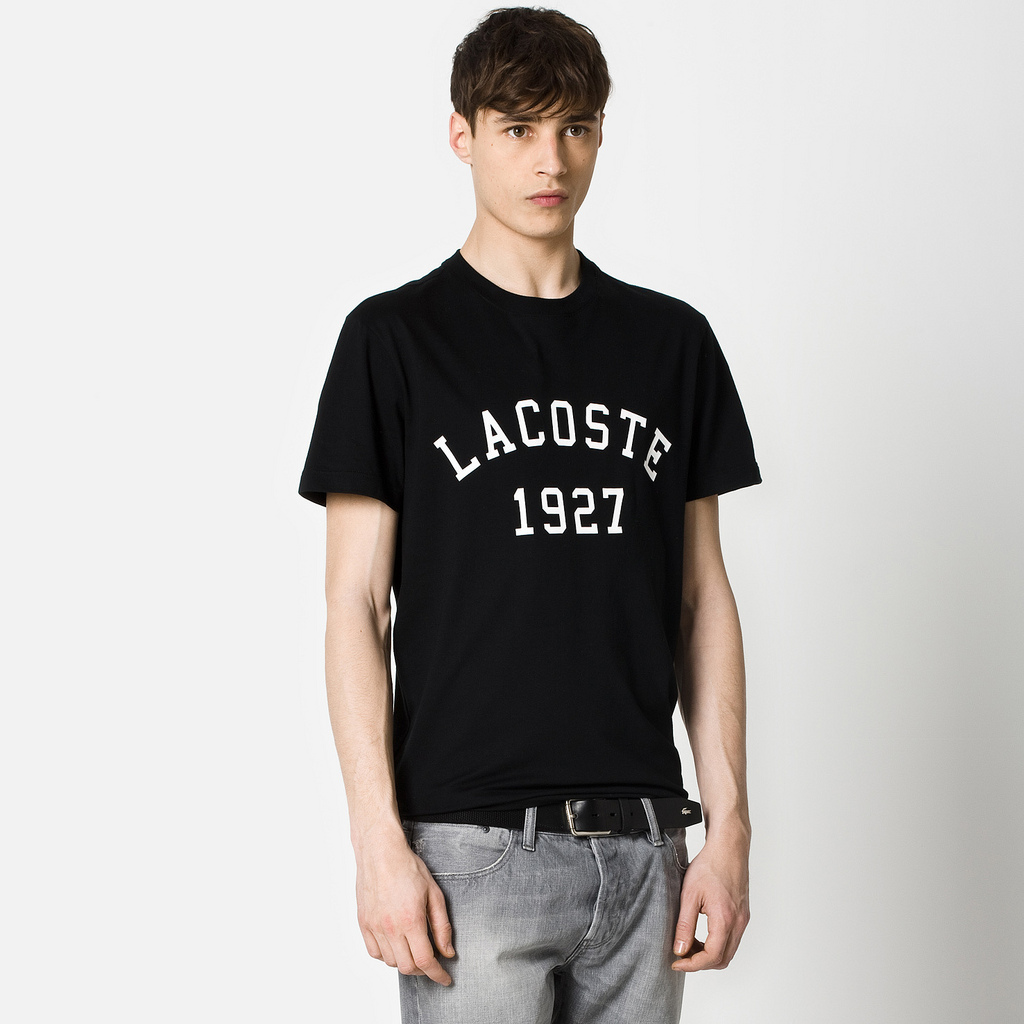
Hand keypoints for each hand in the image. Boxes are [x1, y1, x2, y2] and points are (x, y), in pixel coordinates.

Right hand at [354, 835, 455, 985]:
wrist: (381, 852)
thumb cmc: (408, 868)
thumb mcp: (434, 893)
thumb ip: (442, 926)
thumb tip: (447, 951)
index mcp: (411, 920)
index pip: (425, 961)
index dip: (437, 975)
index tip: (445, 979)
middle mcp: (390, 928)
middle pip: (407, 967)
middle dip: (423, 969)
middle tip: (432, 960)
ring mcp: (374, 927)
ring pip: (391, 962)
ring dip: (405, 961)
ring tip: (414, 947)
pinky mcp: (363, 923)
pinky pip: (374, 952)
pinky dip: (387, 955)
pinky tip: (396, 944)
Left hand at [670, 834, 749, 970]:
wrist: (728, 847)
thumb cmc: (709, 865)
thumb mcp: (689, 894)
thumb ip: (684, 925)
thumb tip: (679, 949)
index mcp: (725, 919)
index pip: (711, 957)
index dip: (692, 965)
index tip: (676, 962)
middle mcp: (738, 923)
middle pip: (722, 959)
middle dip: (700, 963)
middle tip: (681, 954)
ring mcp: (743, 919)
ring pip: (728, 951)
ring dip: (709, 954)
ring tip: (689, 944)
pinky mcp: (743, 914)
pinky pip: (732, 939)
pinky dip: (717, 944)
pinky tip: (701, 934)